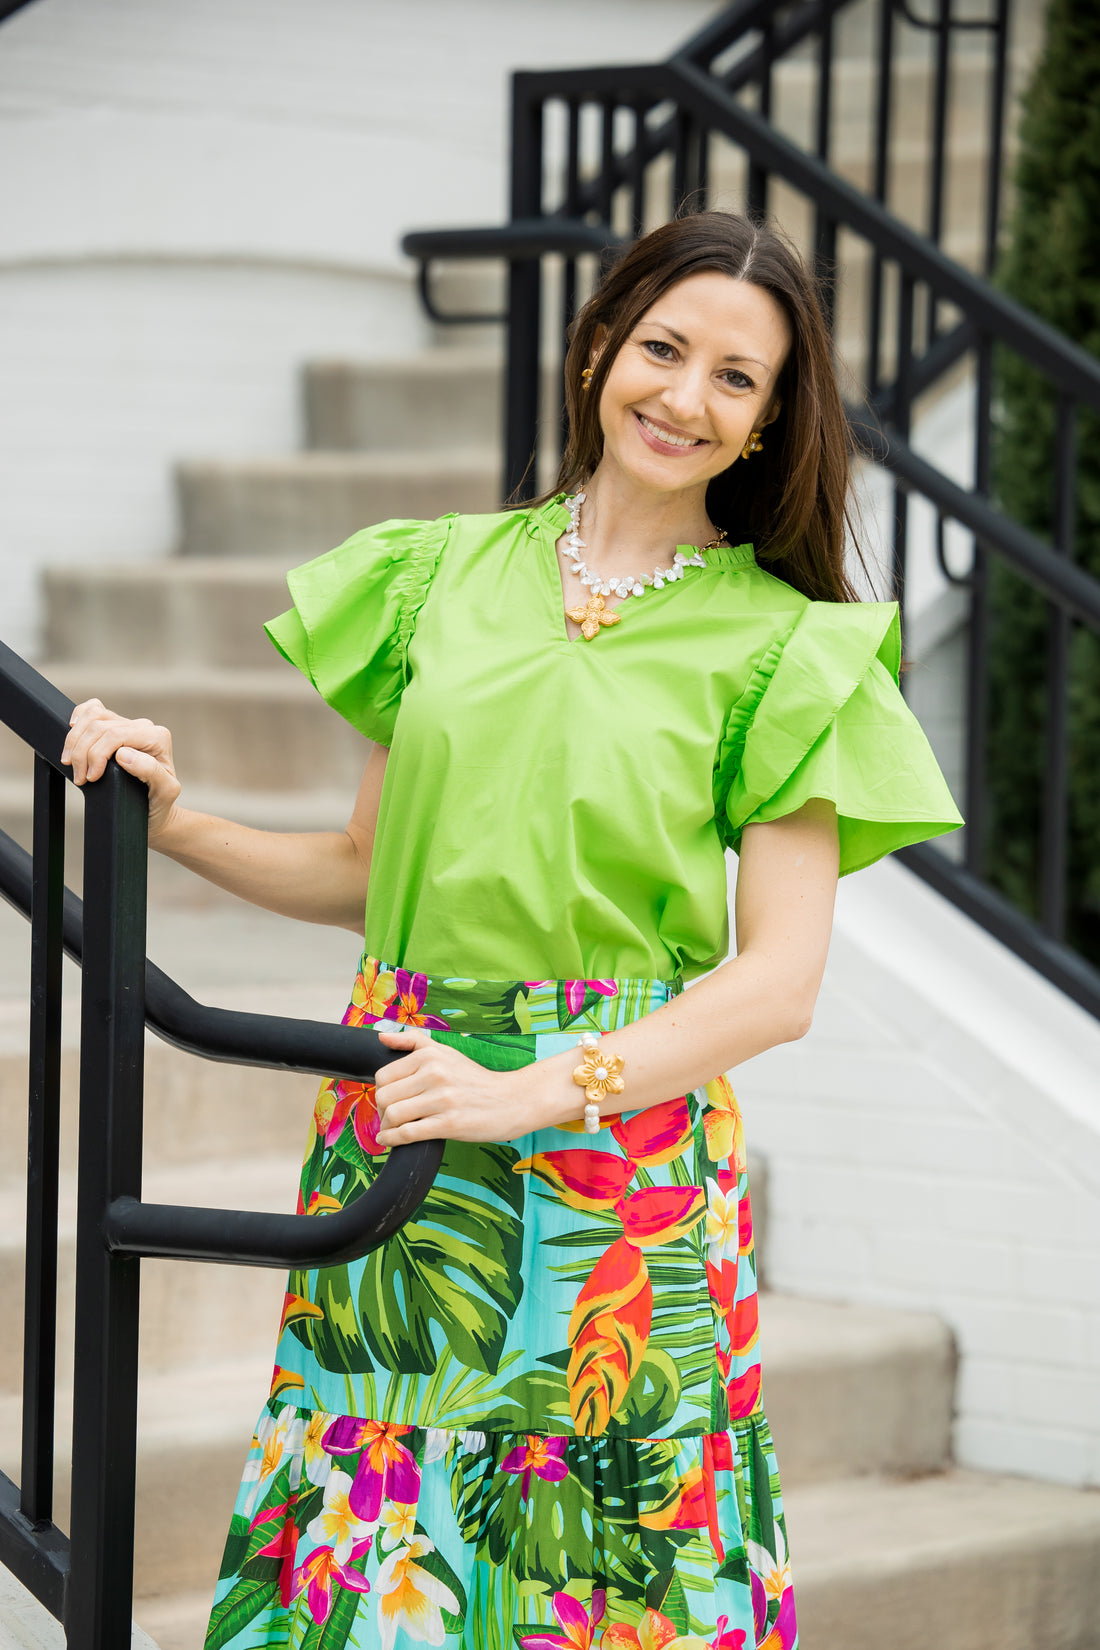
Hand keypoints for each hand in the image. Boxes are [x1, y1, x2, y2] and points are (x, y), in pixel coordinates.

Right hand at [60, 698, 182, 842]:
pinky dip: (79, 718)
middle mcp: (144, 727)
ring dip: (75, 740)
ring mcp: (128, 724)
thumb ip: (151, 771)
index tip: (90, 778)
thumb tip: (123, 754)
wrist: (155, 809)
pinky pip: (92, 709)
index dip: (96, 755)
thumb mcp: (164, 792)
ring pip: (92, 716)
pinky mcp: (115, 726)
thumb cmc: (160, 801)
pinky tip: (73, 733)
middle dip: (82, 752)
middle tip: (80, 778)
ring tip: (72, 764)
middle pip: (99, 726)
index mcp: (157, 737)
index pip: (115, 735)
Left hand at [373, 1025, 548, 1144]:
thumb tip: (382, 1036)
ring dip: (387, 1127)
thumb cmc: (476, 1079)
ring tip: (392, 1129)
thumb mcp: (447, 1052)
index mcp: (430, 1056)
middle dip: (381, 1110)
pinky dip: (392, 1139)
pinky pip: (407, 1134)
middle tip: (389, 1116)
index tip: (388, 1099)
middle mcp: (434, 1074)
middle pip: (384, 1096)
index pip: (383, 1075)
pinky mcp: (449, 1124)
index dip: (381, 1090)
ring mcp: (441, 1100)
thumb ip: (414, 1041)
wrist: (512, 1100)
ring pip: (393, 1115)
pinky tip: (389, 1141)